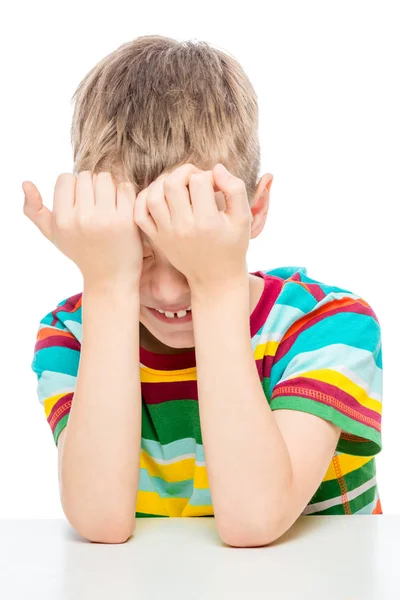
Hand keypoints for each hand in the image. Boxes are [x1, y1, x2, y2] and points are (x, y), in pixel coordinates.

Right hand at [22, 171, 143, 286]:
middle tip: (96, 204)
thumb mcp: (53, 234)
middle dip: (91, 186)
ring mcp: (106, 219)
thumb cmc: (80, 252)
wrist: (110, 278)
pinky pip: (125, 188)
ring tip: (108, 204)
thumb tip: (26, 183)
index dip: (73, 187)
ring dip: (108, 187)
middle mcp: (82, 219)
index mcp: (63, 220)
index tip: (79, 201)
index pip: (66, 178)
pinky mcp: (127, 220)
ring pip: (105, 178)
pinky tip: (122, 207)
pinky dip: (124, 193)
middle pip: (86, 176)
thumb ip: (34, 210)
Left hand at [133, 163, 251, 287]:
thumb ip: (235, 189)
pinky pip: (140, 213)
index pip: (199, 181)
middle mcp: (183, 228)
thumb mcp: (243, 218)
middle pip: (172, 183)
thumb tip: (216, 168)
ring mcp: (166, 234)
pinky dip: (146, 199)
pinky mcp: (157, 239)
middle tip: (196, 179)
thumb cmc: (233, 245)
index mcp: (207, 222)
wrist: (216, 277)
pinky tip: (162, 196)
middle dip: (185, 172)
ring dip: (164, 183)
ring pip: (153, 196)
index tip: (215, 185)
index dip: (209, 175)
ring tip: (179, 186)